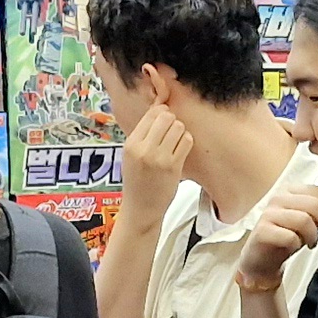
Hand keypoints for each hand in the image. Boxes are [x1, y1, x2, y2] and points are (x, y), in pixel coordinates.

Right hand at [116, 102, 192, 225]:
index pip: (151, 114)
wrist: (141, 208)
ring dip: (180, 132)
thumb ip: (143, 135)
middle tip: (170, 133)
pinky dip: (186, 143)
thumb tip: (160, 108)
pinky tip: (180, 151)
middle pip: (166, 116)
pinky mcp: (173, 166)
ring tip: (175, 144)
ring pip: (179, 127)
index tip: (163, 122)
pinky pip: (186, 141)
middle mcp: (143, 148)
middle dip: (172, 121)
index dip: (161, 114)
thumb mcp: (131, 155)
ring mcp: (159, 158)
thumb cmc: (138, 181)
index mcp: (131, 144)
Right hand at [234, 176, 317, 295]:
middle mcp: (278, 198)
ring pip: (304, 220)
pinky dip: (297, 244)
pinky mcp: (262, 231)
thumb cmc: (288, 237)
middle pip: (314, 205)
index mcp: (290, 190)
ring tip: (311, 242)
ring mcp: (268, 213)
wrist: (262, 260)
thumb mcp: (309, 221)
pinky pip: (289, 237)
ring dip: (313, 235)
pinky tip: (295, 247)